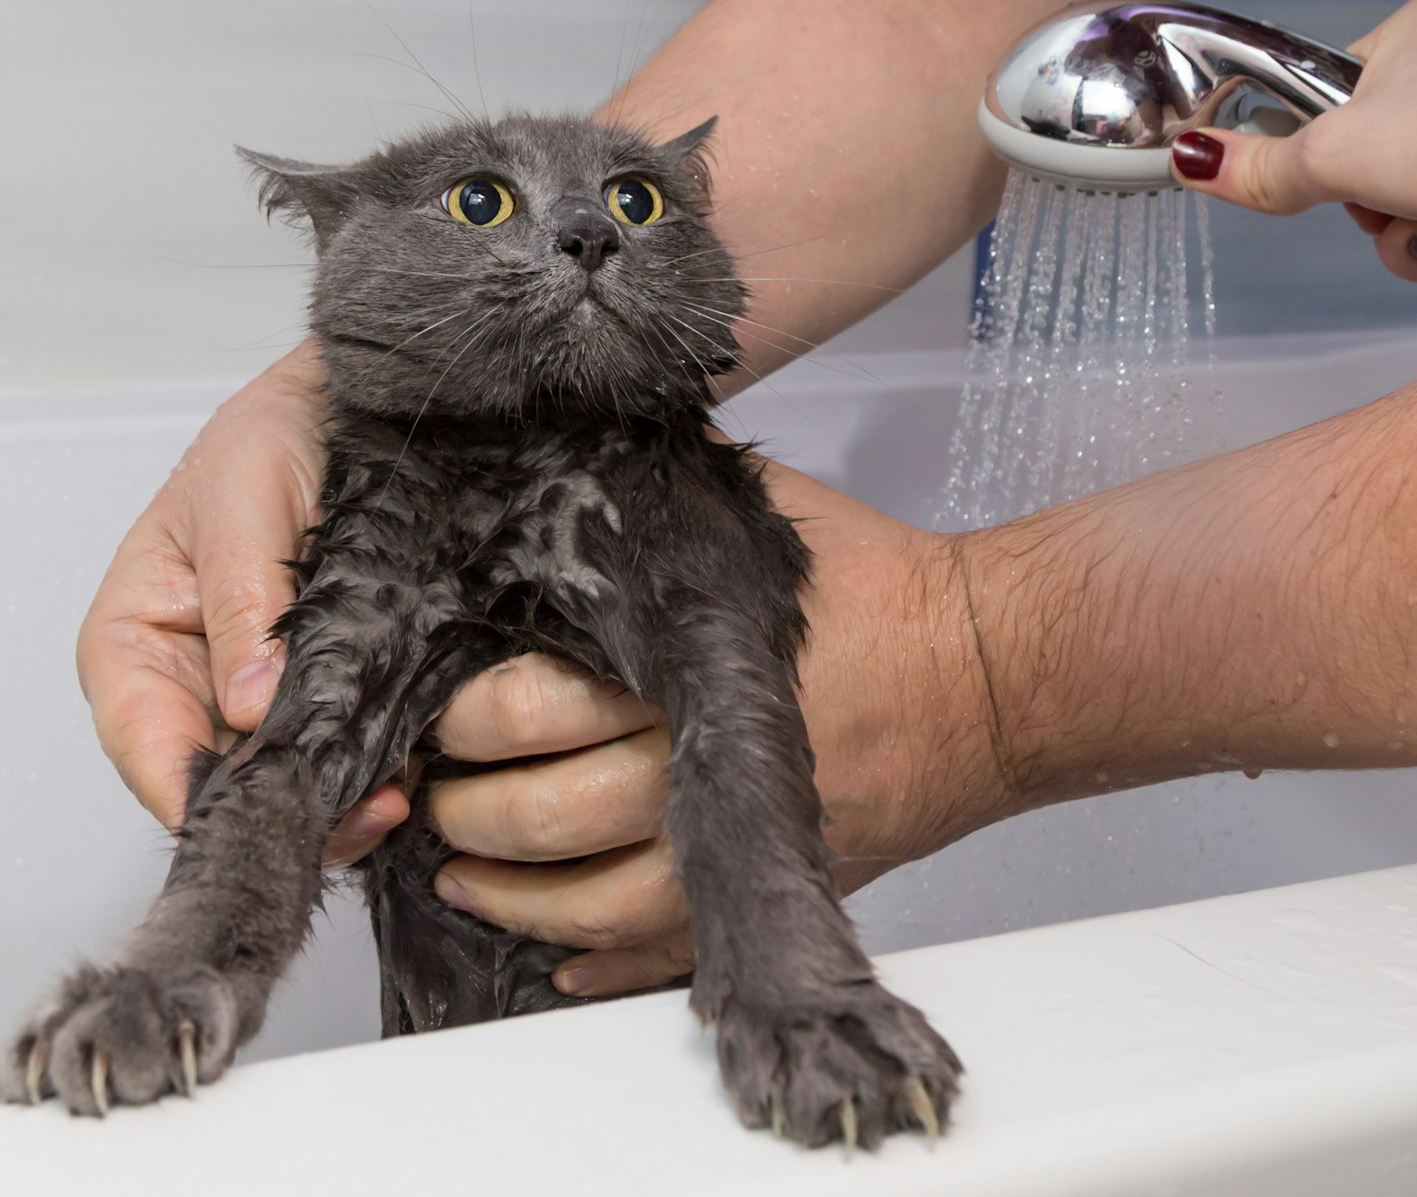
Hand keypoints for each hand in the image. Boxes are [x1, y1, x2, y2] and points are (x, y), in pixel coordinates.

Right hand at [76, 340, 409, 858]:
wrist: (349, 409)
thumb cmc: (271, 433)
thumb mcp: (244, 497)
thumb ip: (244, 600)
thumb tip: (249, 705)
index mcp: (134, 643)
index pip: (146, 747)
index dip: (197, 796)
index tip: (263, 813)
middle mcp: (185, 687)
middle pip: (216, 786)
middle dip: (286, 808)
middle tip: (365, 808)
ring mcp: (252, 703)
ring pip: (280, 787)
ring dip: (337, 802)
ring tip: (397, 789)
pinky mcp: (316, 701)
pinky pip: (334, 760)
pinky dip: (369, 773)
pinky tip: (409, 766)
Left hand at [424, 461, 1004, 997]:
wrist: (993, 673)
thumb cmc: (877, 584)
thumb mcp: (756, 509)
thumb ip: (653, 490)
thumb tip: (554, 451)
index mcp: (686, 666)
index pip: (528, 707)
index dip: (456, 723)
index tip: (423, 714)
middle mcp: (706, 763)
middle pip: (543, 815)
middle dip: (463, 813)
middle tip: (427, 795)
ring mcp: (740, 840)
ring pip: (590, 907)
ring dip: (509, 901)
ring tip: (459, 880)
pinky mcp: (771, 883)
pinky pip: (666, 953)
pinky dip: (599, 965)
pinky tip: (554, 959)